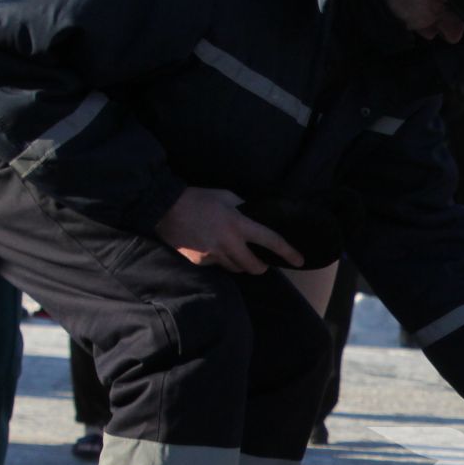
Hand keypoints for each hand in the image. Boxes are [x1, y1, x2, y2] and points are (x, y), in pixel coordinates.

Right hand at [156, 187, 302, 274]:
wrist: (163, 207)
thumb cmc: (197, 198)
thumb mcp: (226, 196)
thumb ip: (244, 207)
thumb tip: (256, 215)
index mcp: (238, 224)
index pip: (270, 241)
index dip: (288, 252)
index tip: (299, 261)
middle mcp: (228, 243)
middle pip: (254, 267)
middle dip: (260, 267)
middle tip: (261, 262)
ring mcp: (213, 255)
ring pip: (236, 269)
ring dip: (239, 263)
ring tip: (232, 250)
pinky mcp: (199, 262)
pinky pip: (217, 266)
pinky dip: (219, 260)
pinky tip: (211, 248)